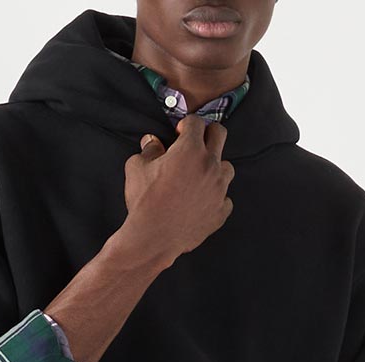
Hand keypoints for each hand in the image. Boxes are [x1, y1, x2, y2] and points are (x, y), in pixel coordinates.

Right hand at [120, 117, 233, 263]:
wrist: (154, 238)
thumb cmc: (145, 201)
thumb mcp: (137, 167)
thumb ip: (149, 149)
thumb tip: (152, 142)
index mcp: (190, 149)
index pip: (197, 122)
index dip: (186, 125)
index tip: (179, 134)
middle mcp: (210, 166)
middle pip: (219, 134)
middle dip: (207, 134)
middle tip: (195, 145)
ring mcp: (219, 189)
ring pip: (227, 167)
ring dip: (215, 167)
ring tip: (199, 176)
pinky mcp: (221, 211)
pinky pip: (226, 197)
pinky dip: (216, 196)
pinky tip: (202, 200)